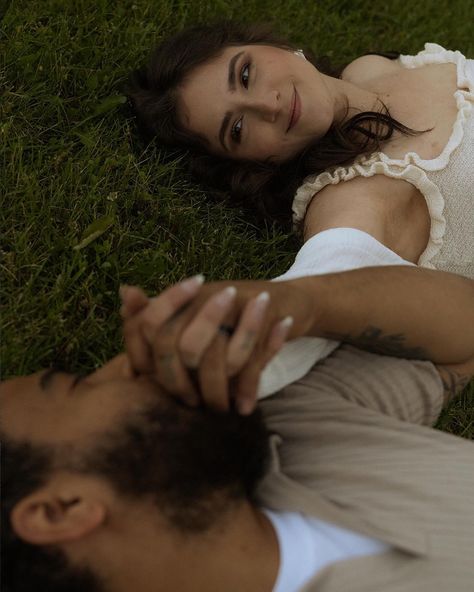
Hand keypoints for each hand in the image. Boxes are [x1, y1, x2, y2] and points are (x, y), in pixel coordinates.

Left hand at [121, 277, 314, 412]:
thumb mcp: (197, 329)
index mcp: (181, 298)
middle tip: (192, 404)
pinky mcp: (264, 310)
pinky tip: (245, 407)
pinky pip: (248, 358)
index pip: (143, 326)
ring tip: (220, 410)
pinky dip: (247, 388)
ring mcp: (233, 300)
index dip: (144, 362)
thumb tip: (126, 363)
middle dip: (180, 383)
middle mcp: (201, 294)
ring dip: (216, 390)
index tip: (162, 386)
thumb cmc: (235, 319)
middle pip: (174, 345)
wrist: (286, 301)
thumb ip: (158, 337)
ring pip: (212, 355)